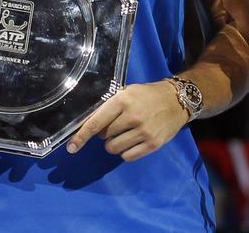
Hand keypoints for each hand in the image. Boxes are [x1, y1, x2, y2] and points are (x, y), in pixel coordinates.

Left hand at [66, 81, 187, 160]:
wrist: (177, 100)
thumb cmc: (147, 95)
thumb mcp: (127, 92)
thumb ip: (109, 106)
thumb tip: (87, 124)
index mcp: (123, 100)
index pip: (96, 122)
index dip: (82, 136)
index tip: (72, 147)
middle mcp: (133, 117)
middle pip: (104, 137)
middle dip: (105, 133)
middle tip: (117, 125)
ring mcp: (143, 132)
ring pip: (114, 148)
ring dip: (115, 143)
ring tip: (126, 133)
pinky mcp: (152, 144)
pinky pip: (127, 157)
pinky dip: (126, 151)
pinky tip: (134, 140)